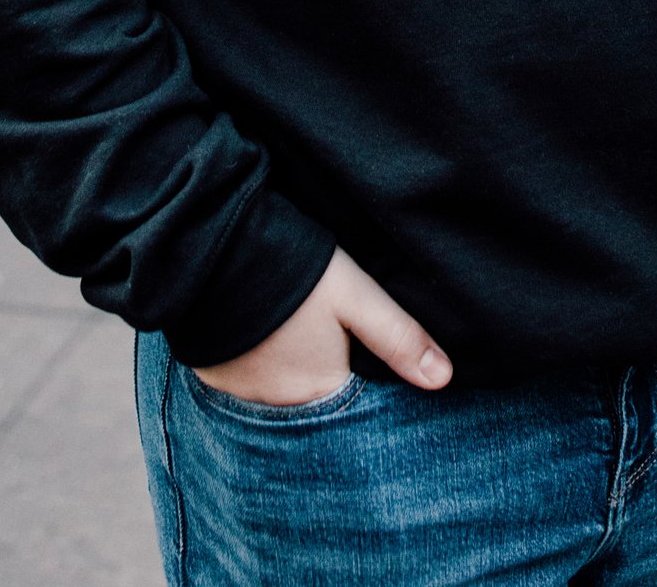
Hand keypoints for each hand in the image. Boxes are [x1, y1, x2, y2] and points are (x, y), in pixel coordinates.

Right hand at [193, 248, 451, 406]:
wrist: (216, 251)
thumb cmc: (294, 271)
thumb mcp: (355, 296)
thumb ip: (398, 337)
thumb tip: (444, 380)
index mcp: (320, 391)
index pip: (352, 407)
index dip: (361, 383)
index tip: (363, 359)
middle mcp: (280, 406)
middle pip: (315, 400)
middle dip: (325, 380)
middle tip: (326, 340)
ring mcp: (241, 396)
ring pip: (278, 393)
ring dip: (288, 373)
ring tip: (294, 336)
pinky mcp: (212, 378)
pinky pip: (243, 384)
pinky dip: (256, 367)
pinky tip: (262, 337)